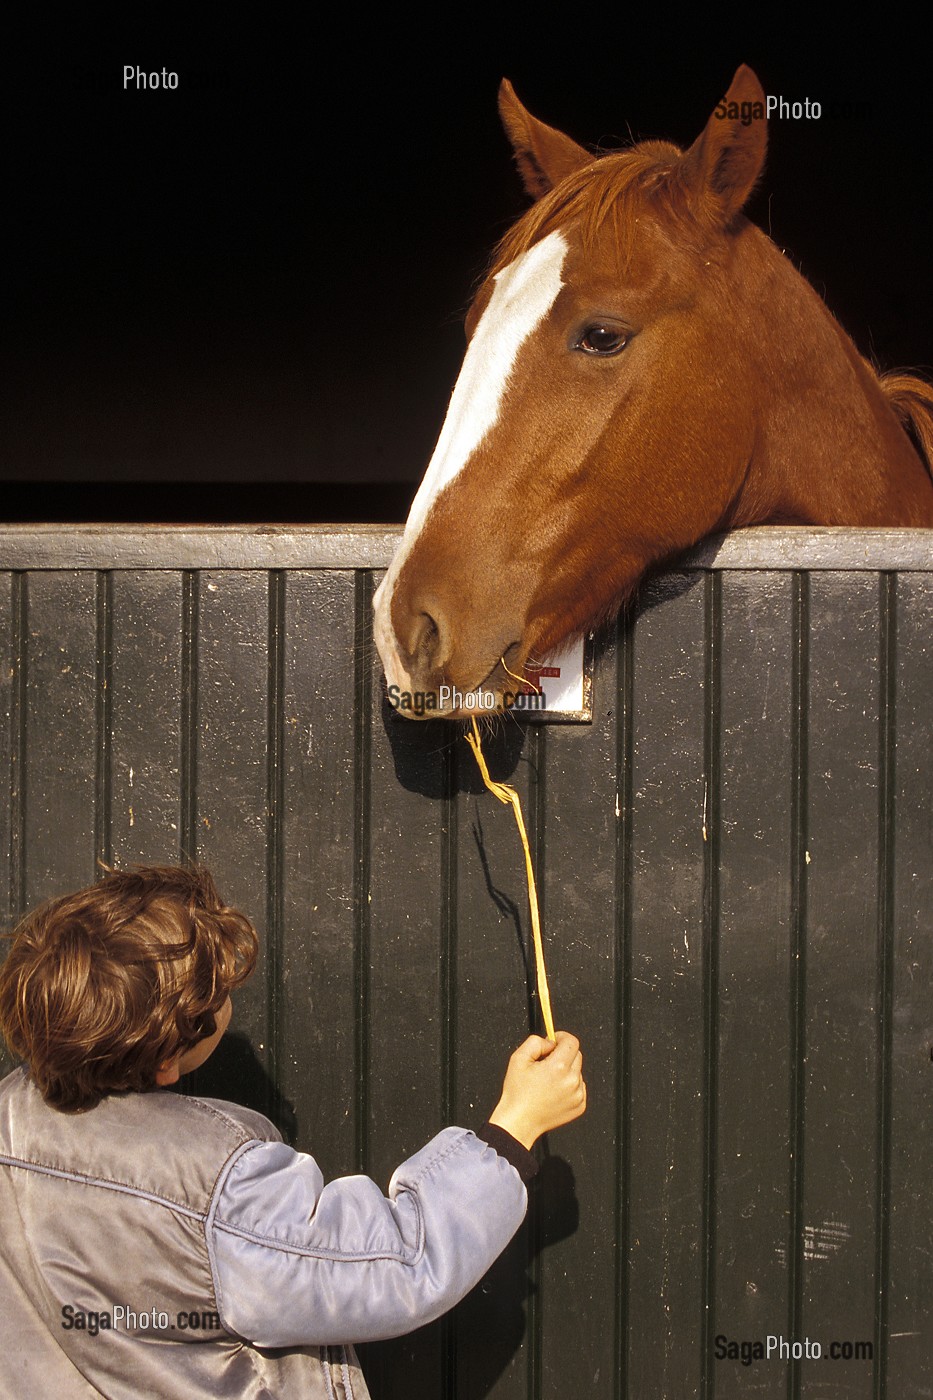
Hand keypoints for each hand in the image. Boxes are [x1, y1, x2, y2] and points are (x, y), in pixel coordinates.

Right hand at [487, 1031, 585, 1149]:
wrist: (520, 1121)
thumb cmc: (517, 1093)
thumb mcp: (519, 1058)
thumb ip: (536, 1042)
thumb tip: (550, 1042)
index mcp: (558, 1067)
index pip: (572, 1042)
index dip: (561, 1037)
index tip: (554, 1041)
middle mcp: (571, 1081)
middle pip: (576, 1055)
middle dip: (562, 1054)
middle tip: (546, 1063)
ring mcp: (577, 1095)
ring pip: (577, 1071)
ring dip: (566, 1071)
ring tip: (548, 1081)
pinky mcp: (579, 1105)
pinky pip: (579, 1087)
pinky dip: (569, 1086)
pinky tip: (554, 1092)